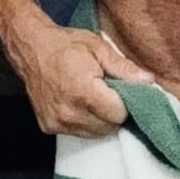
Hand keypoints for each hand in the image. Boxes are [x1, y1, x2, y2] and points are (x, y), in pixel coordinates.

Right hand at [11, 19, 154, 137]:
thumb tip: (149, 81)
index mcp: (84, 92)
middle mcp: (69, 112)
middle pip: (109, 126)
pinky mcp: (49, 127)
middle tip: (109, 91)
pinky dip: (85, 122)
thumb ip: (124, 68)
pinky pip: (78, 132)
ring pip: (95, 133)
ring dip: (101, 119)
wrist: (31, 48)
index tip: (123, 90)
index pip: (120, 113)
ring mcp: (57, 122)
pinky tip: (80, 103)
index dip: (126, 102)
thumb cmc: (66, 45)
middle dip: (115, 111)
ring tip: (94, 97)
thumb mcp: (99, 48)